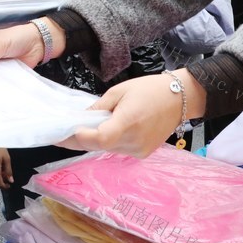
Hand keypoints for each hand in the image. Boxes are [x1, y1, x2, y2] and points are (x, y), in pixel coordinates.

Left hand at [59, 73, 193, 157]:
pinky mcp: (143, 153)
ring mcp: (139, 150)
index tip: (65, 131)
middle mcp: (134, 141)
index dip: (81, 137)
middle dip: (80, 139)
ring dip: (94, 141)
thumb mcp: (119, 91)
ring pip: (107, 149)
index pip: (100, 138)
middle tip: (62, 134)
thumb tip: (81, 118)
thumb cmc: (149, 89)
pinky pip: (118, 149)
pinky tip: (105, 131)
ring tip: (82, 129)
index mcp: (128, 122)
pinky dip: (108, 142)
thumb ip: (99, 107)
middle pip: (99, 146)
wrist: (179, 99)